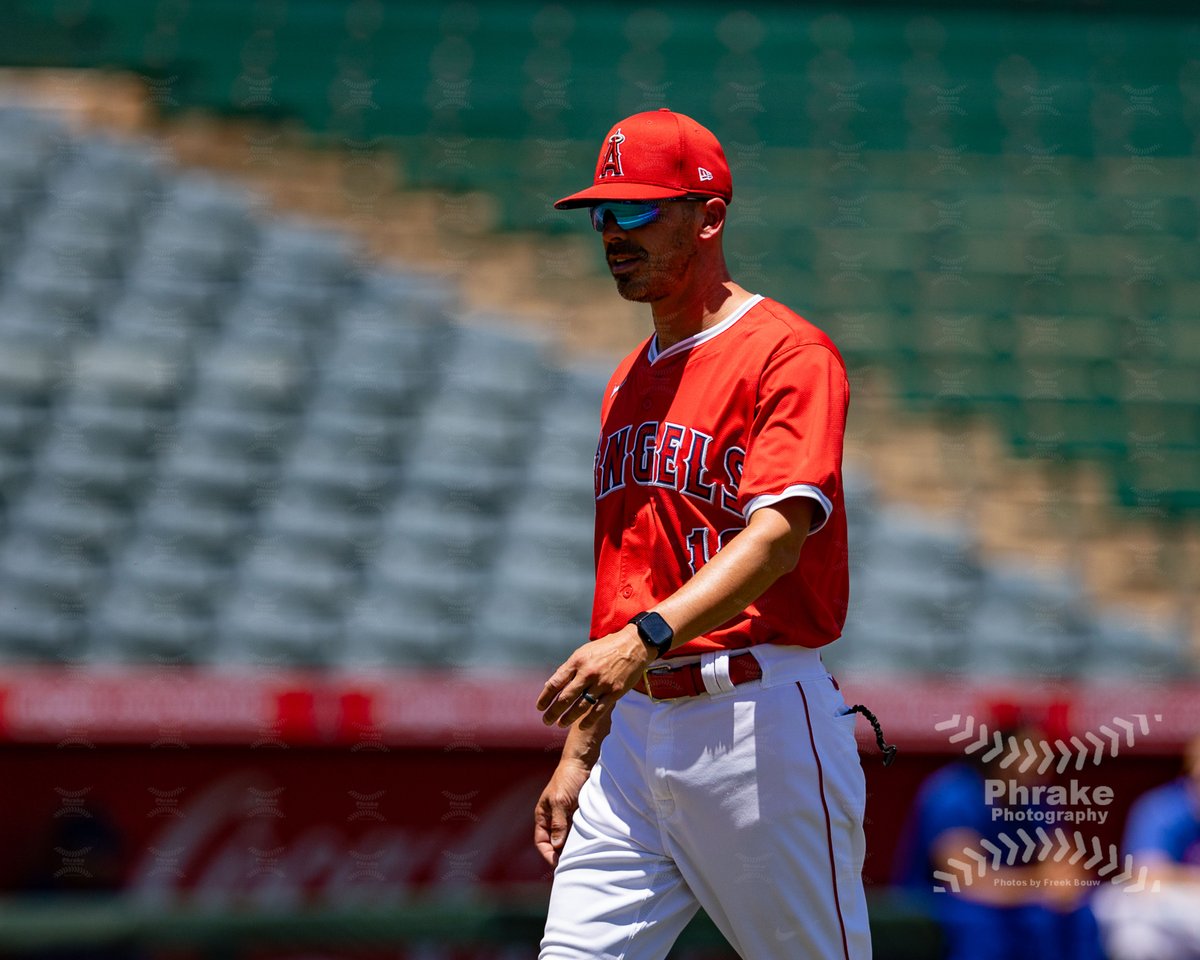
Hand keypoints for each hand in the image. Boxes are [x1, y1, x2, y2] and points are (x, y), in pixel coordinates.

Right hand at [533, 758, 592, 866]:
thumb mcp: (560, 801)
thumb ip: (558, 823)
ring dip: (572, 846)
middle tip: (571, 863)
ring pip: (567, 838)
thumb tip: (557, 845)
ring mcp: (566, 816)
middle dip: (560, 853)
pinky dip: (581, 838)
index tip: (557, 864)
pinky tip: (588, 844)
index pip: (541, 841)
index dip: (547, 853)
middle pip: (554, 842)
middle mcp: (553, 818)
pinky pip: (578, 830)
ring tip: (581, 856)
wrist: (582, 762)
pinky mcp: (578, 813)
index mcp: (543, 815)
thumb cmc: (567, 779)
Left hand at [537, 626, 652, 727]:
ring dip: (567, 718)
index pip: (555, 683)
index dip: (545, 697)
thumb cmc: (605, 648)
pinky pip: (598, 710)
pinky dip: (588, 720)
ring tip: (560, 724)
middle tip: (546, 720)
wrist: (633, 646)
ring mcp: (602, 683)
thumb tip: (553, 685)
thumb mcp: (583, 652)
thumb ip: (569, 668)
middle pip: (565, 698)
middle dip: (553, 712)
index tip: (540, 707)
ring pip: (580, 707)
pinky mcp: (615, 692)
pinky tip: (581, 725)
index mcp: (577, 661)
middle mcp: (588, 673)